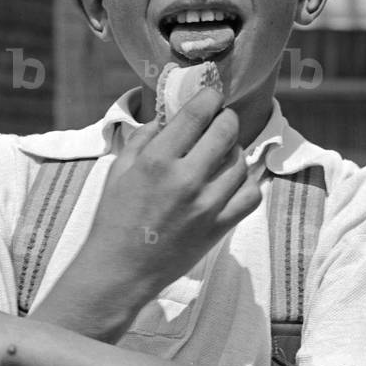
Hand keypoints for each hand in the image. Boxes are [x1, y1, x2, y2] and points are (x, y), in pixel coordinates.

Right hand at [42, 87, 261, 336]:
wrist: (120, 270)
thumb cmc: (115, 218)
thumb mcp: (119, 169)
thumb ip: (145, 137)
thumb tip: (170, 115)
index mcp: (157, 161)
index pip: (197, 114)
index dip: (210, 97)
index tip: (212, 95)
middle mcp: (186, 179)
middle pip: (227, 131)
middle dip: (226, 119)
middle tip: (221, 120)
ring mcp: (207, 205)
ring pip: (241, 162)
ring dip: (234, 152)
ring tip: (221, 155)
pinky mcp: (220, 227)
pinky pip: (251, 195)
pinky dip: (247, 183)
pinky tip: (232, 182)